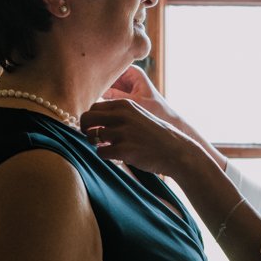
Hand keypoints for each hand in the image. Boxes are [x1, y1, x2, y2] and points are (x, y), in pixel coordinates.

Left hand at [99, 64, 227, 171]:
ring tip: (107, 147)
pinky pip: (101, 152)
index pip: (94, 107)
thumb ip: (118, 115)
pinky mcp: (124, 150)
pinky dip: (104, 155)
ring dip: (95, 144)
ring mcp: (123, 133)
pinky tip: (115, 155)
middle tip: (91, 137)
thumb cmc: (155, 135)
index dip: (91, 118)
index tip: (94, 126)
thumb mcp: (138, 115)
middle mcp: (122, 116)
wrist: (175, 150)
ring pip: (92, 136)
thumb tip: (92, 119)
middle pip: (87, 118)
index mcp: (125, 105)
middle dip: (85, 129)